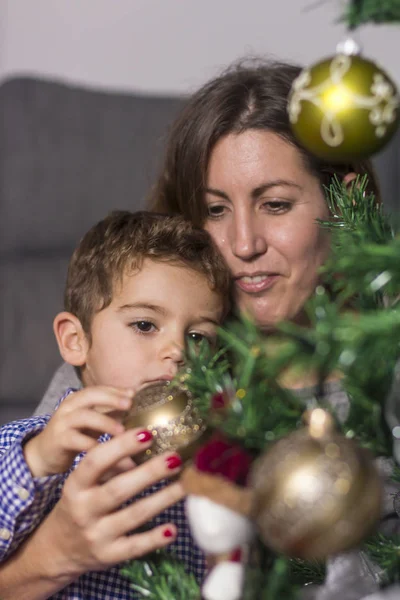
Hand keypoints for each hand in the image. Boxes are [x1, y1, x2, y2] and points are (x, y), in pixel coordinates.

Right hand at [23, 386, 132, 476]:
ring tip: (122, 431)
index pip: (99, 388)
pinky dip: (92, 444)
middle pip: (90, 396)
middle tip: (130, 405)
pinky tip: (106, 450)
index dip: (116, 390)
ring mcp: (62, 422)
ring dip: (105, 422)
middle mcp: (69, 407)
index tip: (135, 394)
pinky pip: (76, 440)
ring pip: (84, 416)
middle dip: (111, 398)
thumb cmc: (74, 435)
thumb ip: (111, 413)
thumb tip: (137, 406)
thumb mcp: (94, 422)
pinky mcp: (58, 440)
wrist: (45, 454)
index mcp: (79, 399)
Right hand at [25, 428, 183, 587]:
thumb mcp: (84, 483)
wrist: (58, 549)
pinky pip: (135, 546)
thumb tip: (146, 442)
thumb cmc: (79, 504)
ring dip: (162, 499)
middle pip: (118, 489)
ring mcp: (96, 535)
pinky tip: (173, 529)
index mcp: (75, 485)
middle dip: (149, 472)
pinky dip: (154, 538)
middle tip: (174, 457)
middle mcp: (84, 510)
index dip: (121, 446)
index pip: (96, 462)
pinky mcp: (108, 556)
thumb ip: (109, 466)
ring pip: (133, 515)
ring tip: (184, 484)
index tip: (147, 433)